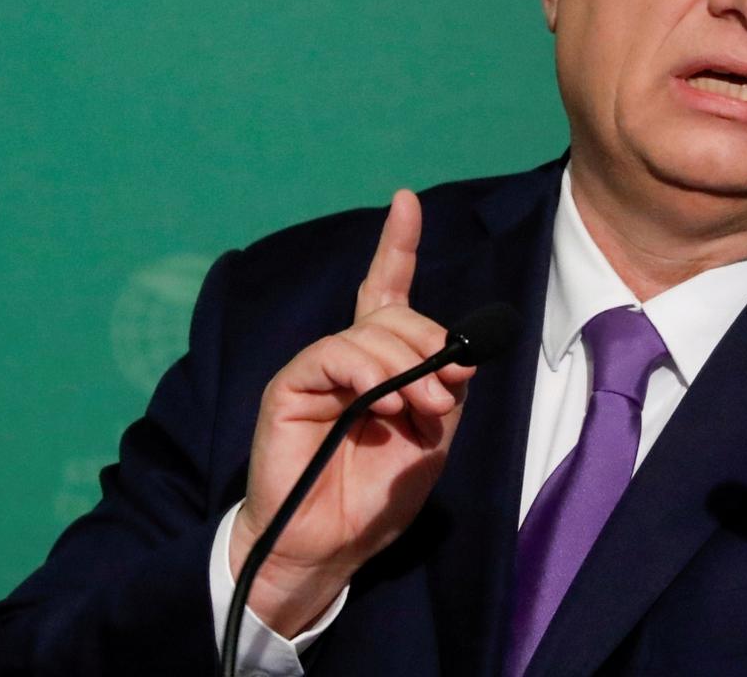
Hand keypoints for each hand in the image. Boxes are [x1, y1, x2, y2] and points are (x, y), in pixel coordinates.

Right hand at [228, 189, 472, 636]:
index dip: (397, 244)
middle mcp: (348, 356)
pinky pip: (333, 355)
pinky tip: (383, 403)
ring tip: (420, 412)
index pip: (387, 288)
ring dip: (407, 369)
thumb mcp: (434, 439)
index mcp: (382, 361)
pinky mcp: (290, 386)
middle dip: (431, 345)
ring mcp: (318, 369)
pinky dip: (368, 374)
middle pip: (395, 312)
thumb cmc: (379, 494)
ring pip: (370, 333)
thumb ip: (445, 389)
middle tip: (446, 398)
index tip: (406, 201)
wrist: (332, 546)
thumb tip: (456, 356)